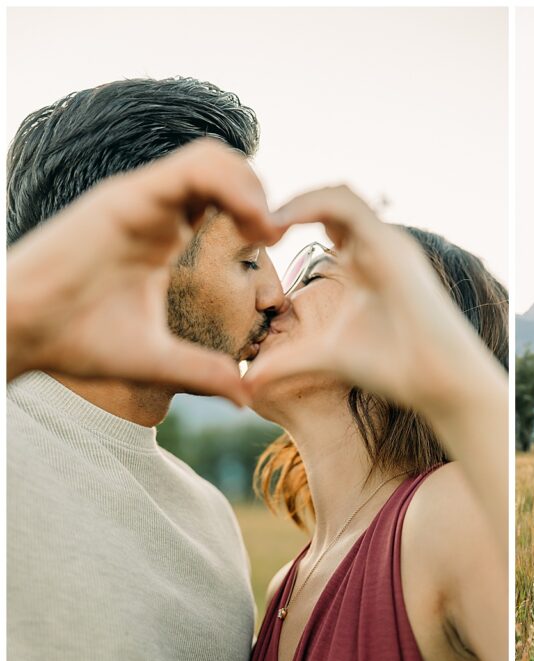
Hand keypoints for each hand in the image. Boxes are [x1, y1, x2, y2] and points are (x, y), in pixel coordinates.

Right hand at [7, 139, 283, 405]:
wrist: (21, 334)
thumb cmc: (77, 340)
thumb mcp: (156, 359)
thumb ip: (203, 372)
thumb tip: (246, 396)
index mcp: (163, 235)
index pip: (221, 198)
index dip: (257, 213)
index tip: (275, 248)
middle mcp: (155, 209)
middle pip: (223, 169)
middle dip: (261, 194)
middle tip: (276, 236)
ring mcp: (141, 198)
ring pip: (212, 158)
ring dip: (251, 184)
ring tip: (265, 229)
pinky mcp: (127, 196)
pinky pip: (190, 168)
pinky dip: (231, 183)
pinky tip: (250, 220)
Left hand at [243, 185, 505, 415]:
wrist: (435, 379)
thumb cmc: (391, 368)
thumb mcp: (323, 358)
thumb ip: (285, 362)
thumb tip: (246, 383)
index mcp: (363, 262)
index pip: (324, 219)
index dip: (286, 220)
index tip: (253, 241)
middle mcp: (377, 245)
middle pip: (329, 199)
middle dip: (287, 205)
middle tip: (250, 226)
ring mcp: (387, 241)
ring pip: (338, 194)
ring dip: (295, 200)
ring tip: (262, 224)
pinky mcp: (390, 244)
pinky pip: (346, 205)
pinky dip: (310, 205)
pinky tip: (280, 225)